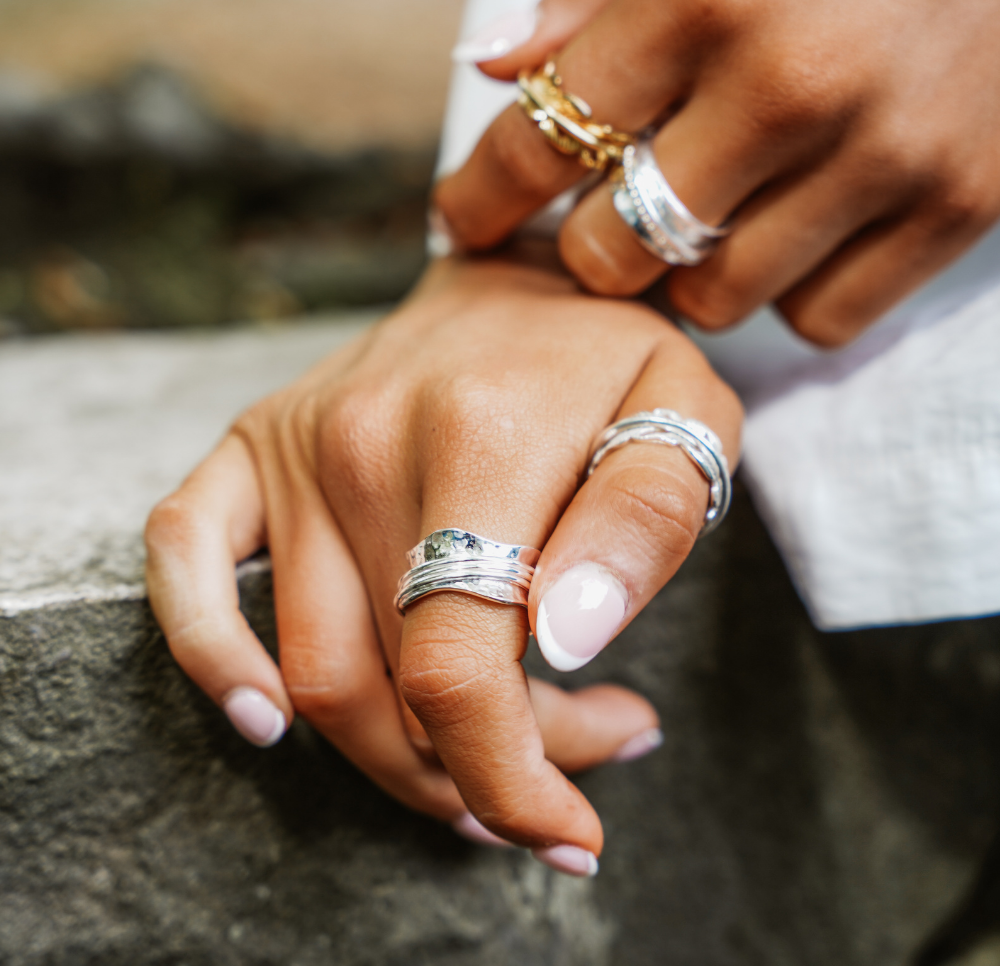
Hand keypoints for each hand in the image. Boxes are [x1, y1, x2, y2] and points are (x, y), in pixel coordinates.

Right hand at [145, 252, 741, 871]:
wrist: (525, 273)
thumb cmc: (612, 355)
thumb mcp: (685, 416)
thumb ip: (642, 526)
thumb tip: (568, 642)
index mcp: (479, 440)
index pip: (459, 668)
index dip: (510, 780)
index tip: (569, 838)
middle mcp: (363, 444)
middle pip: (392, 689)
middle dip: (481, 772)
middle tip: (571, 768)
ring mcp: (295, 447)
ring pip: (313, 668)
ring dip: (397, 755)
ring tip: (492, 757)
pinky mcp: (252, 447)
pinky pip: (183, 559)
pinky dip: (208, 653)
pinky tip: (263, 720)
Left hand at [436, 0, 999, 346]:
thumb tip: (492, 62)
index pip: (544, 134)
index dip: (482, 194)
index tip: (459, 220)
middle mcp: (793, 81)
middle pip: (617, 250)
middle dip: (597, 240)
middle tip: (615, 211)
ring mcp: (885, 152)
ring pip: (715, 300)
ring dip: (695, 271)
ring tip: (723, 212)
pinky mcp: (961, 205)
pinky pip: (819, 317)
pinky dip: (793, 290)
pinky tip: (803, 228)